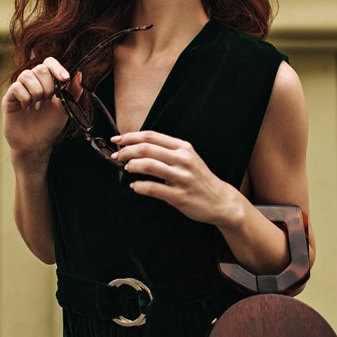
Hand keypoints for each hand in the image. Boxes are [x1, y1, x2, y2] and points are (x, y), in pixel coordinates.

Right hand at [2, 57, 80, 165]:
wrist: (36, 144)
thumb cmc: (49, 126)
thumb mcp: (65, 108)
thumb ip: (73, 92)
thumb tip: (79, 74)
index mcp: (46, 82)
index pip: (49, 62)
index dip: (57, 67)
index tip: (65, 78)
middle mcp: (32, 82)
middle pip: (40, 68)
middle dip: (48, 85)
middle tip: (48, 99)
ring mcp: (20, 88)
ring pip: (27, 75)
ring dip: (37, 91)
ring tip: (37, 104)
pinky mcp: (9, 98)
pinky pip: (16, 87)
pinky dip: (25, 98)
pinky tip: (27, 108)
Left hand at [111, 131, 241, 226]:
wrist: (220, 200)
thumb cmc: (199, 179)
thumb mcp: (187, 158)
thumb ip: (167, 151)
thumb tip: (138, 146)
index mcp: (183, 148)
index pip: (151, 136)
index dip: (130, 136)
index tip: (117, 139)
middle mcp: (183, 160)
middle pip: (146, 148)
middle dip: (126, 151)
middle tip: (116, 156)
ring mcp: (182, 178)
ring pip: (148, 165)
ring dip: (131, 166)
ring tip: (126, 169)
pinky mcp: (179, 196)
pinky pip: (153, 188)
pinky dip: (139, 186)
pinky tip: (135, 186)